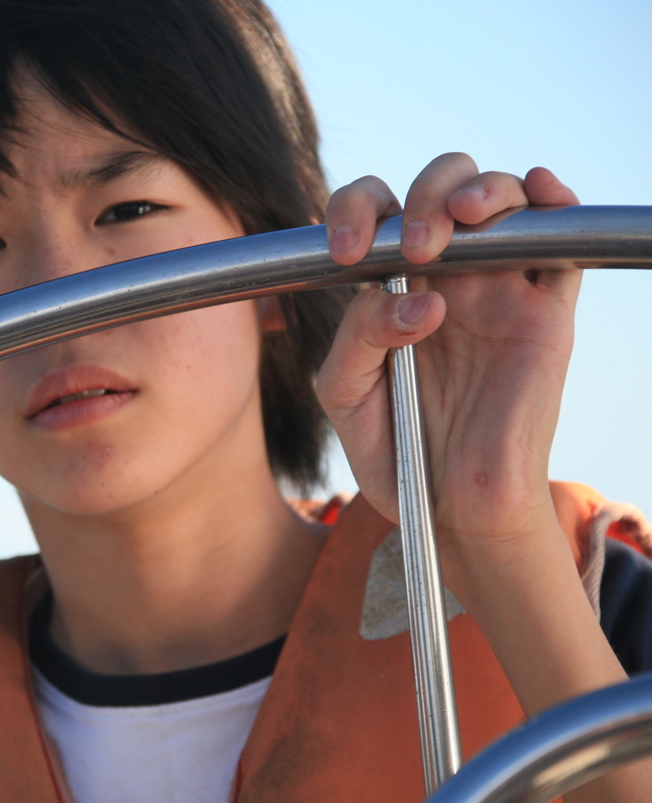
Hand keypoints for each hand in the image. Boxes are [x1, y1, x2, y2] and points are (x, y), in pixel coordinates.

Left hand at [316, 153, 580, 587]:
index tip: (344, 252)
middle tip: (410, 248)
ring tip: (460, 219)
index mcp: (388, 285)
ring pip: (502, 201)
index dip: (355, 209)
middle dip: (423, 196)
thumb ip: (357, 337)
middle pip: (440, 188)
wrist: (448, 509)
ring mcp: (496, 290)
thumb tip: (415, 295)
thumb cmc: (394, 449)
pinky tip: (538, 191)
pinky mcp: (545, 313)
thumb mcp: (345, 393)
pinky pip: (562, 245)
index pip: (373, 214)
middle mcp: (443, 276)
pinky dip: (554, 201)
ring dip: (481, 188)